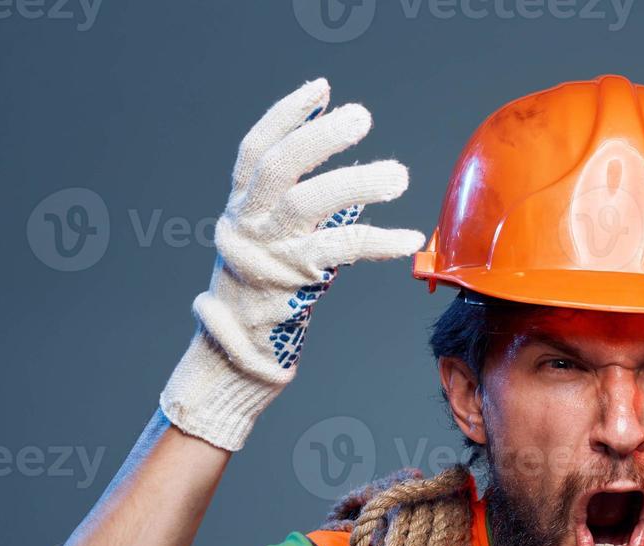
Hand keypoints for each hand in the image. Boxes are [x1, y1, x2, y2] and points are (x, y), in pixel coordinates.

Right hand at [160, 78, 423, 450]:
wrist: (235, 359)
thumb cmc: (265, 299)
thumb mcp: (275, 246)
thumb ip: (304, 212)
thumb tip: (354, 180)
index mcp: (240, 210)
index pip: (255, 149)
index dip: (286, 116)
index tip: (321, 89)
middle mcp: (246, 225)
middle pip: (279, 165)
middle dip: (321, 137)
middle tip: (362, 118)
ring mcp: (266, 253)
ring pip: (309, 202)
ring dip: (357, 182)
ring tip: (399, 174)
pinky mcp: (292, 284)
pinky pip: (340, 251)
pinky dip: (379, 240)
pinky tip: (409, 235)